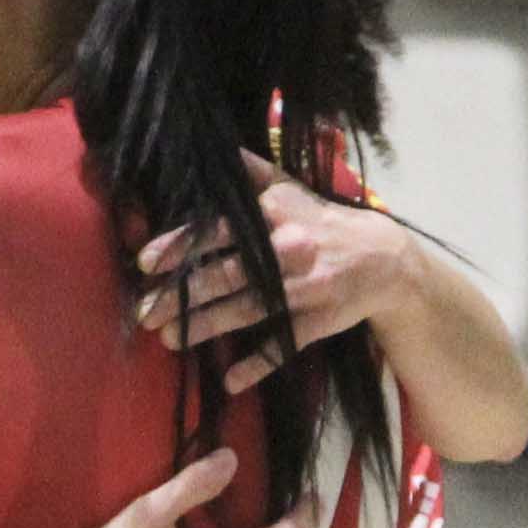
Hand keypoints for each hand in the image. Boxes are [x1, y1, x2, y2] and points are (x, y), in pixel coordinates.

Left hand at [133, 179, 431, 393]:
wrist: (383, 258)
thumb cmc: (322, 221)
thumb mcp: (289, 188)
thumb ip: (249, 170)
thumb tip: (214, 146)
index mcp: (275, 217)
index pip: (221, 229)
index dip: (182, 245)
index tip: (145, 262)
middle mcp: (288, 251)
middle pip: (228, 275)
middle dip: (182, 295)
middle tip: (144, 312)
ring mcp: (305, 289)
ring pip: (249, 310)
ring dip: (206, 327)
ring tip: (168, 338)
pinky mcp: (319, 321)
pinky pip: (285, 345)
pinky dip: (258, 364)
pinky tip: (230, 380)